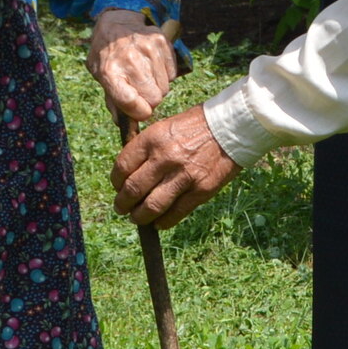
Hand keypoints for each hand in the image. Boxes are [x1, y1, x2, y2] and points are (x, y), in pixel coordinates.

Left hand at [87, 9, 176, 123]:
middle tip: (142, 92)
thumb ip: (112, 100)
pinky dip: (165, 75)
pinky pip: (172, 74)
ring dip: (157, 87)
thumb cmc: (107, 54)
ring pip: (165, 87)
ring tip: (145, 75)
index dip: (139, 113)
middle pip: (154, 98)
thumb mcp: (100, 76)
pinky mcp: (161, 42)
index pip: (131, 103)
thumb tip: (124, 125)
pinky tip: (153, 66)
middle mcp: (129, 60)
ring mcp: (147, 49)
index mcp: (109, 72)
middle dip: (150, 100)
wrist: (116, 21)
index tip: (140, 112)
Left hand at [111, 104, 239, 226]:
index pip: (122, 167)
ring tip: (137, 218)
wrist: (231, 128)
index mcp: (153, 138)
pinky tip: (159, 222)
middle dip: (123, 204)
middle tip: (122, 208)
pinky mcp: (201, 190)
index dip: (115, 182)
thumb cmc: (195, 126)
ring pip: (151, 207)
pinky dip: (163, 222)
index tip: (117, 187)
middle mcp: (166, 157)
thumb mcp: (165, 127)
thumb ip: (146, 148)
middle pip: (133, 190)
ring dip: (140, 217)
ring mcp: (184, 176)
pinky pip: (176, 213)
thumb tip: (128, 173)